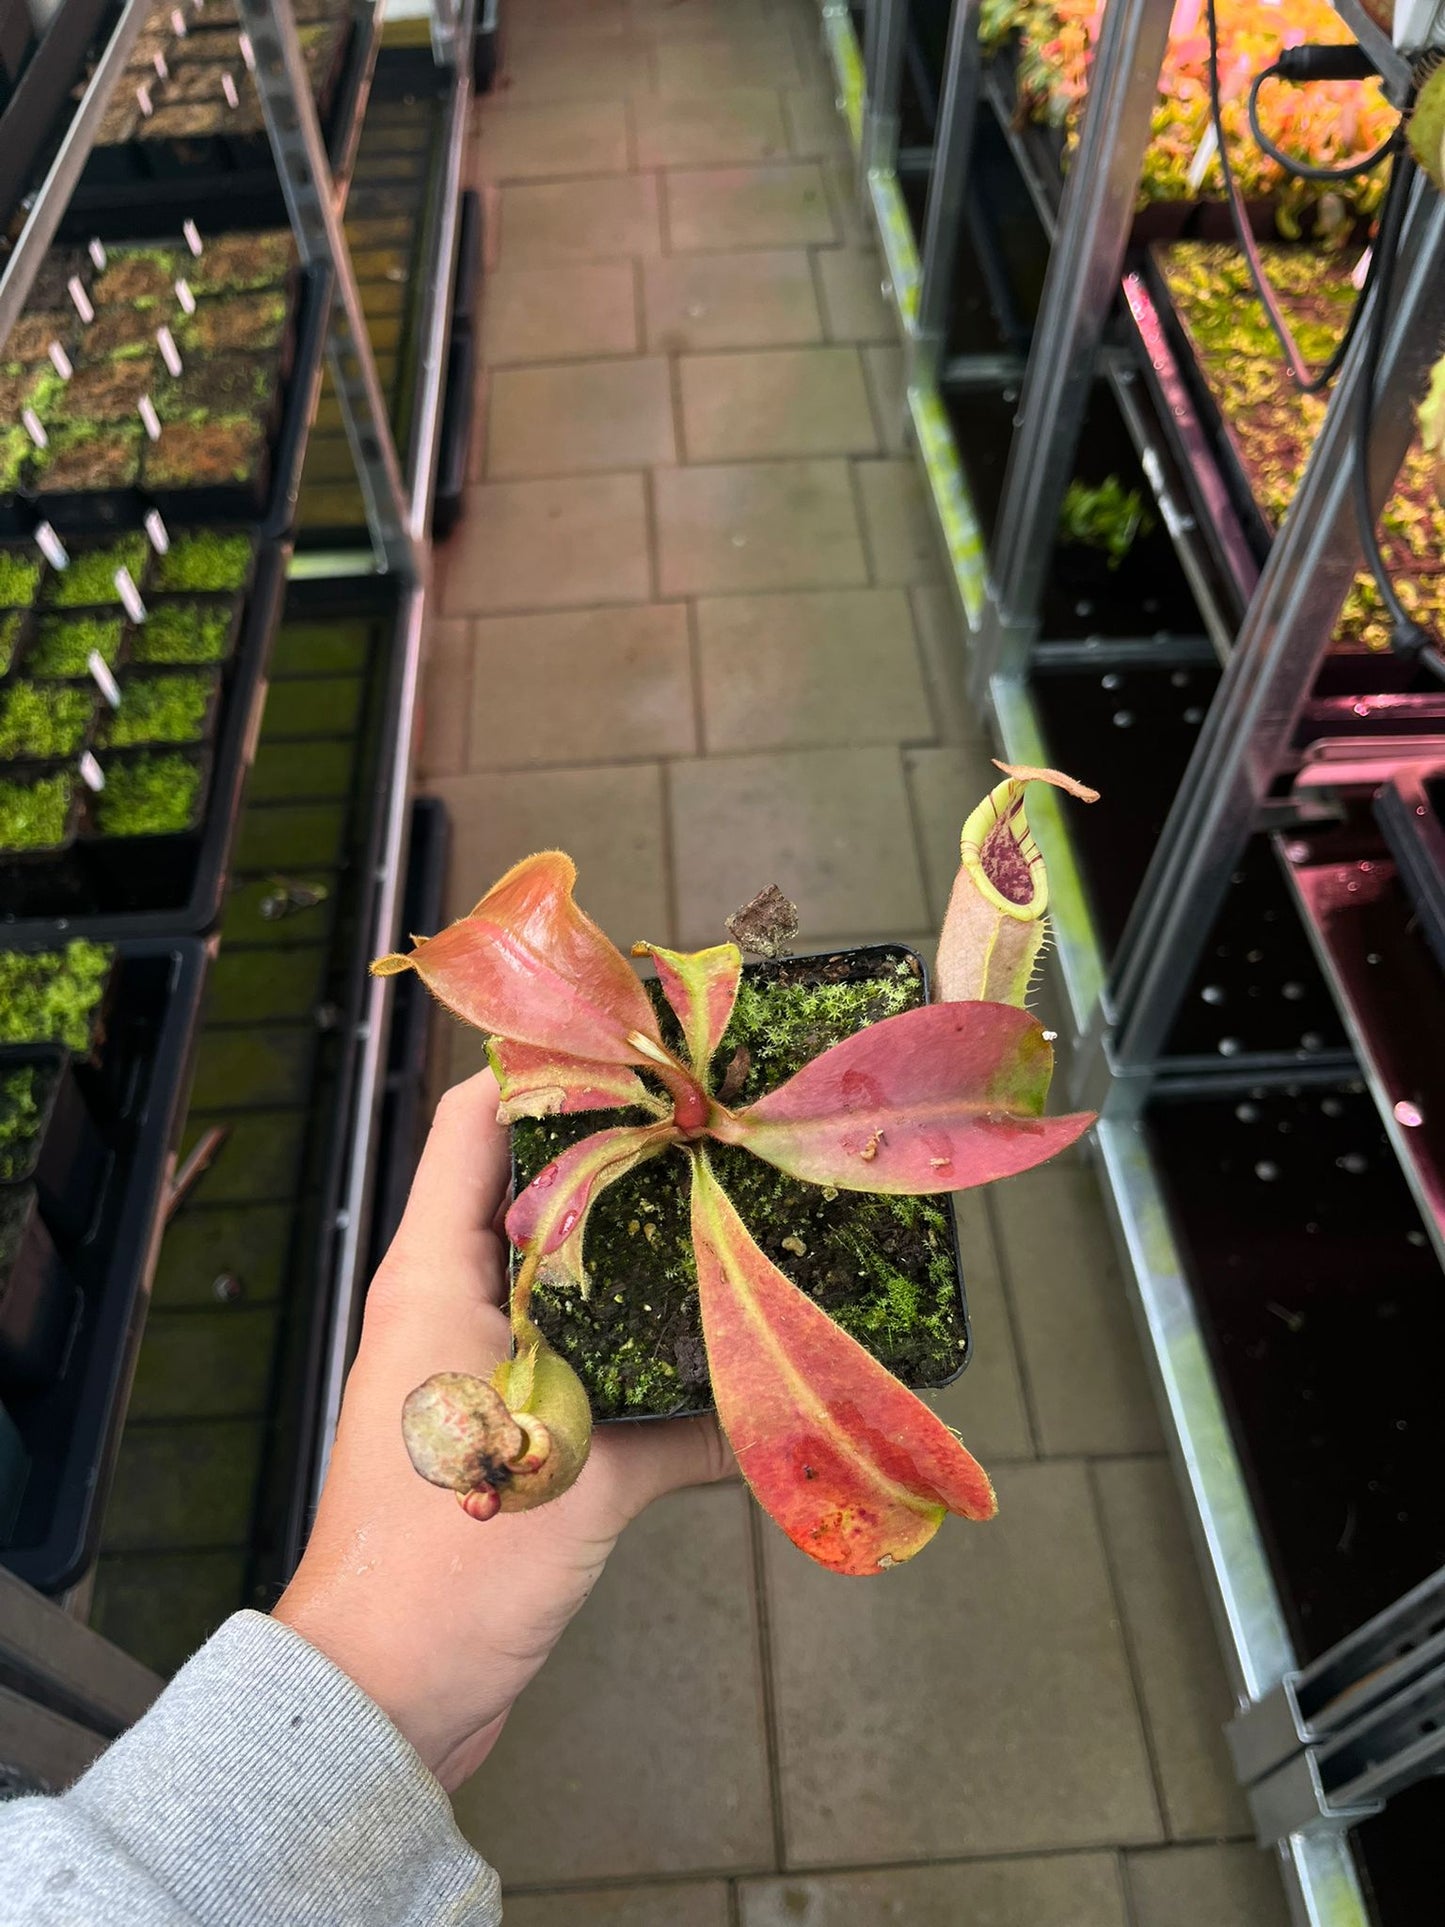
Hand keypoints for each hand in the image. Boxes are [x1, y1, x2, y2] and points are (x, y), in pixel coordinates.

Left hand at [274, 1070, 730, 1790]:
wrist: (388, 1694)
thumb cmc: (448, 1562)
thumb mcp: (572, 1472)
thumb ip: (681, 1425)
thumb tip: (781, 1391)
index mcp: (438, 1276)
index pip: (479, 1124)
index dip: (552, 1070)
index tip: (647, 1046)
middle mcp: (457, 1304)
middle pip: (543, 1192)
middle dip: (631, 1161)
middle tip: (727, 1133)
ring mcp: (485, 1366)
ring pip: (575, 1277)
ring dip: (647, 1256)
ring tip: (746, 1220)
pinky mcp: (514, 1431)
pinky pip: (593, 1365)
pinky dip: (656, 1365)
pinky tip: (738, 1363)